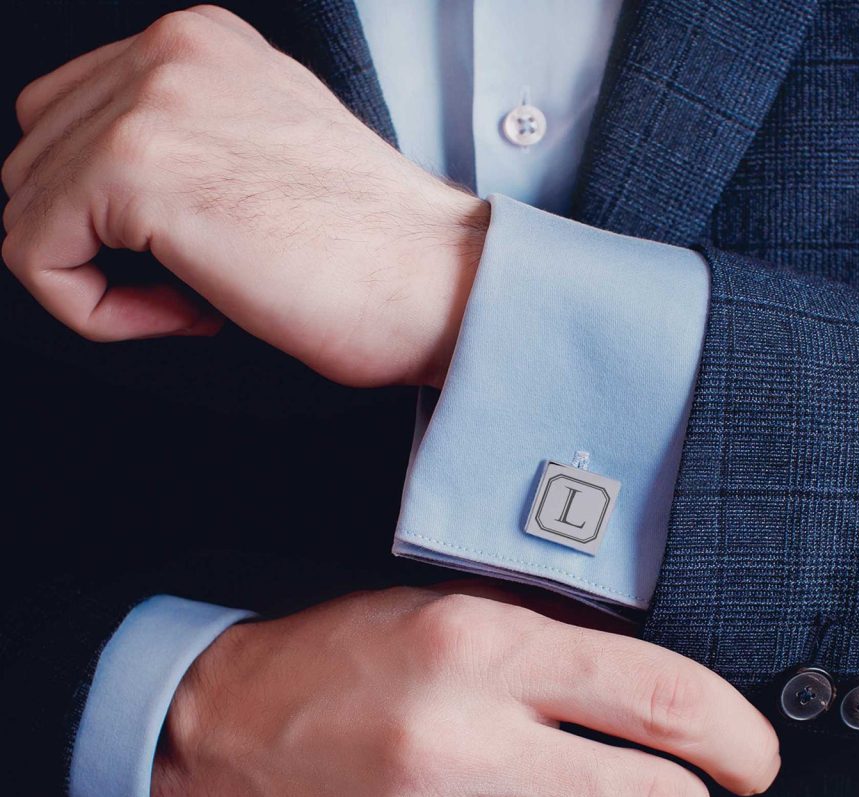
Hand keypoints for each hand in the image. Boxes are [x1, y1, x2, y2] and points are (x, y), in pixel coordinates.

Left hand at [1, 6, 487, 388]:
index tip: (189, 255)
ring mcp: (148, 101)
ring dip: (101, 275)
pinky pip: (35, 257)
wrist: (441, 283)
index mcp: (204, 45)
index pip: (76, 116)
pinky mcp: (134, 169)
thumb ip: (196, 144)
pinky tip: (185, 312)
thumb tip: (123, 199)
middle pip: (37, 156)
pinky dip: (95, 310)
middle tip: (191, 282)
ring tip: (197, 298)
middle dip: (98, 240)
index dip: (113, 210)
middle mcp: (169, 51)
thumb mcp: (275, 158)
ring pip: (29, 206)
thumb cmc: (381, 250)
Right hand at [151, 585, 779, 796]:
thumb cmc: (343, 668)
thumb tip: (673, 704)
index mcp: (481, 648)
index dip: (738, 736)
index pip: (662, 700)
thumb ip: (558, 649)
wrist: (210, 744)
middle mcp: (460, 743)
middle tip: (649, 796)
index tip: (753, 759)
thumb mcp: (448, 617)